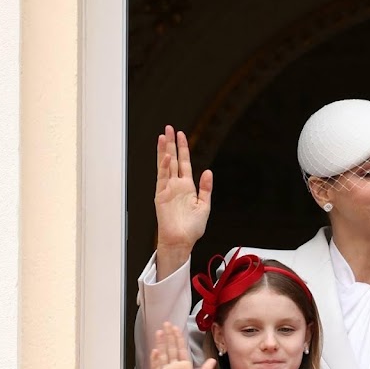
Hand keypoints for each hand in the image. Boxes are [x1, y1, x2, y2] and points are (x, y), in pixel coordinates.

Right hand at [151, 321, 215, 368]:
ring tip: (159, 333)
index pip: (181, 350)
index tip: (177, 328)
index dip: (179, 339)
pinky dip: (155, 360)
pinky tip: (155, 351)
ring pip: (162, 355)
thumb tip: (212, 361)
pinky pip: (156, 368)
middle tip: (166, 324)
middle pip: (171, 349)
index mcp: (185, 368)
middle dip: (169, 336)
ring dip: (161, 344)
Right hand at [155, 126, 213, 277]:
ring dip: (164, 150)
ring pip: (166, 165)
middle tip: (170, 128)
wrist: (182, 240)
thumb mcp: (204, 205)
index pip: (185, 163)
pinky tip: (166, 156)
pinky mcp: (161, 195)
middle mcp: (176, 185)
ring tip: (164, 135)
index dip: (184, 149)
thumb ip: (206, 188)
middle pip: (173, 159)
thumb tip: (208, 172)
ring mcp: (168, 189)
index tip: (182, 135)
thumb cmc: (192, 228)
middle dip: (172, 144)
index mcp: (187, 187)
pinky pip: (162, 178)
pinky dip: (164, 166)